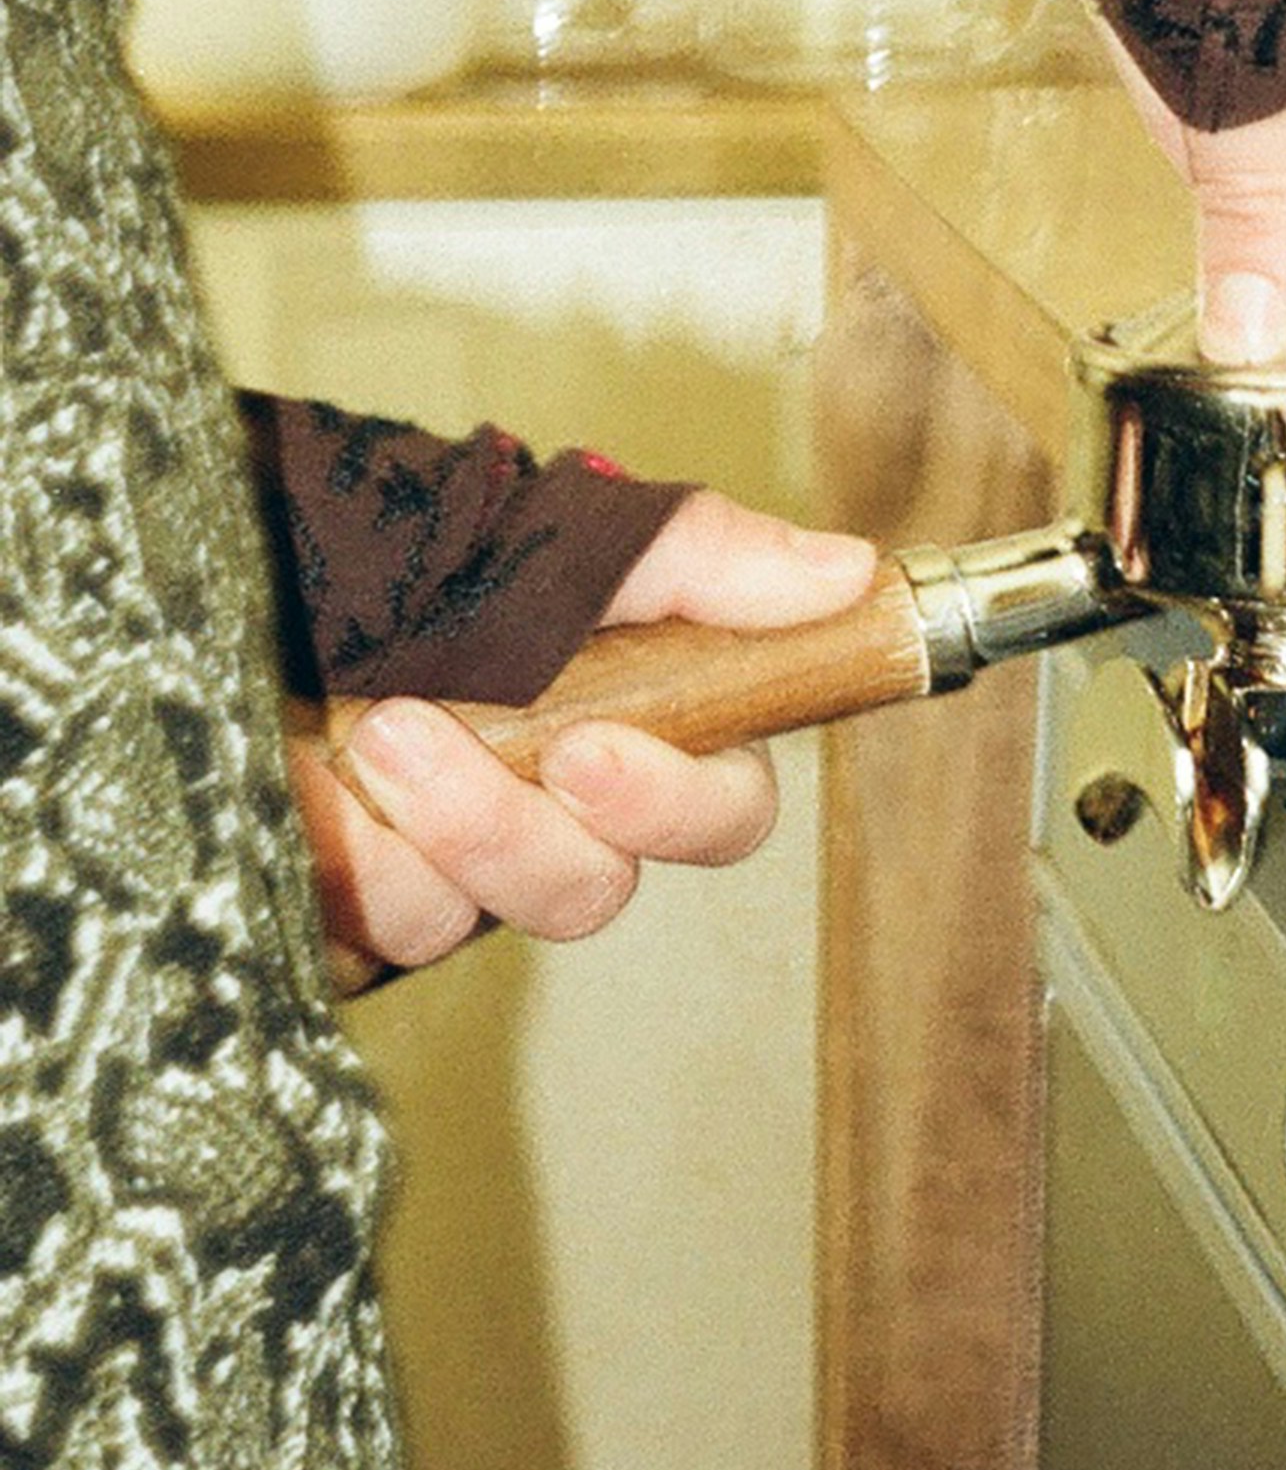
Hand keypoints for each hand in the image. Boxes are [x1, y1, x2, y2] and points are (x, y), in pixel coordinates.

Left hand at [292, 488, 880, 986]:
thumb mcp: (565, 532)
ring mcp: (450, 873)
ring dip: (410, 829)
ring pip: (467, 920)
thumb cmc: (419, 546)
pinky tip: (300, 777)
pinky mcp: (352, 910)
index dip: (672, 807)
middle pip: (590, 893)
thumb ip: (703, 556)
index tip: (592, 751)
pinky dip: (331, 853)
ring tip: (355, 734)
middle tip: (414, 733)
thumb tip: (848, 571)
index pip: (720, 815)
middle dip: (505, 827)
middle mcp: (550, 819)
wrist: (253, 559)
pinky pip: (361, 936)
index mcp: (633, 732)